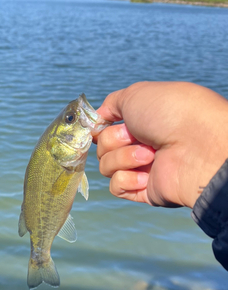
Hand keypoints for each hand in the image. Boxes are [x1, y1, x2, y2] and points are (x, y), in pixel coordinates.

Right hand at [96, 82, 227, 208]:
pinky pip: (116, 187)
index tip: (100, 124)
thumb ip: (112, 103)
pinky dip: (127, 180)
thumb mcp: (136, 95)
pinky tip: (145, 176)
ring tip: (149, 155)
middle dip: (114, 140)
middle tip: (137, 137)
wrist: (196, 144)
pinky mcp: (143, 190)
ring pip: (106, 167)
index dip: (100, 128)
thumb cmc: (170, 112)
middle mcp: (141, 144)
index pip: (105, 129)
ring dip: (123, 158)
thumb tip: (96, 118)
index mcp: (140, 122)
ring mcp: (142, 168)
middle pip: (102, 148)